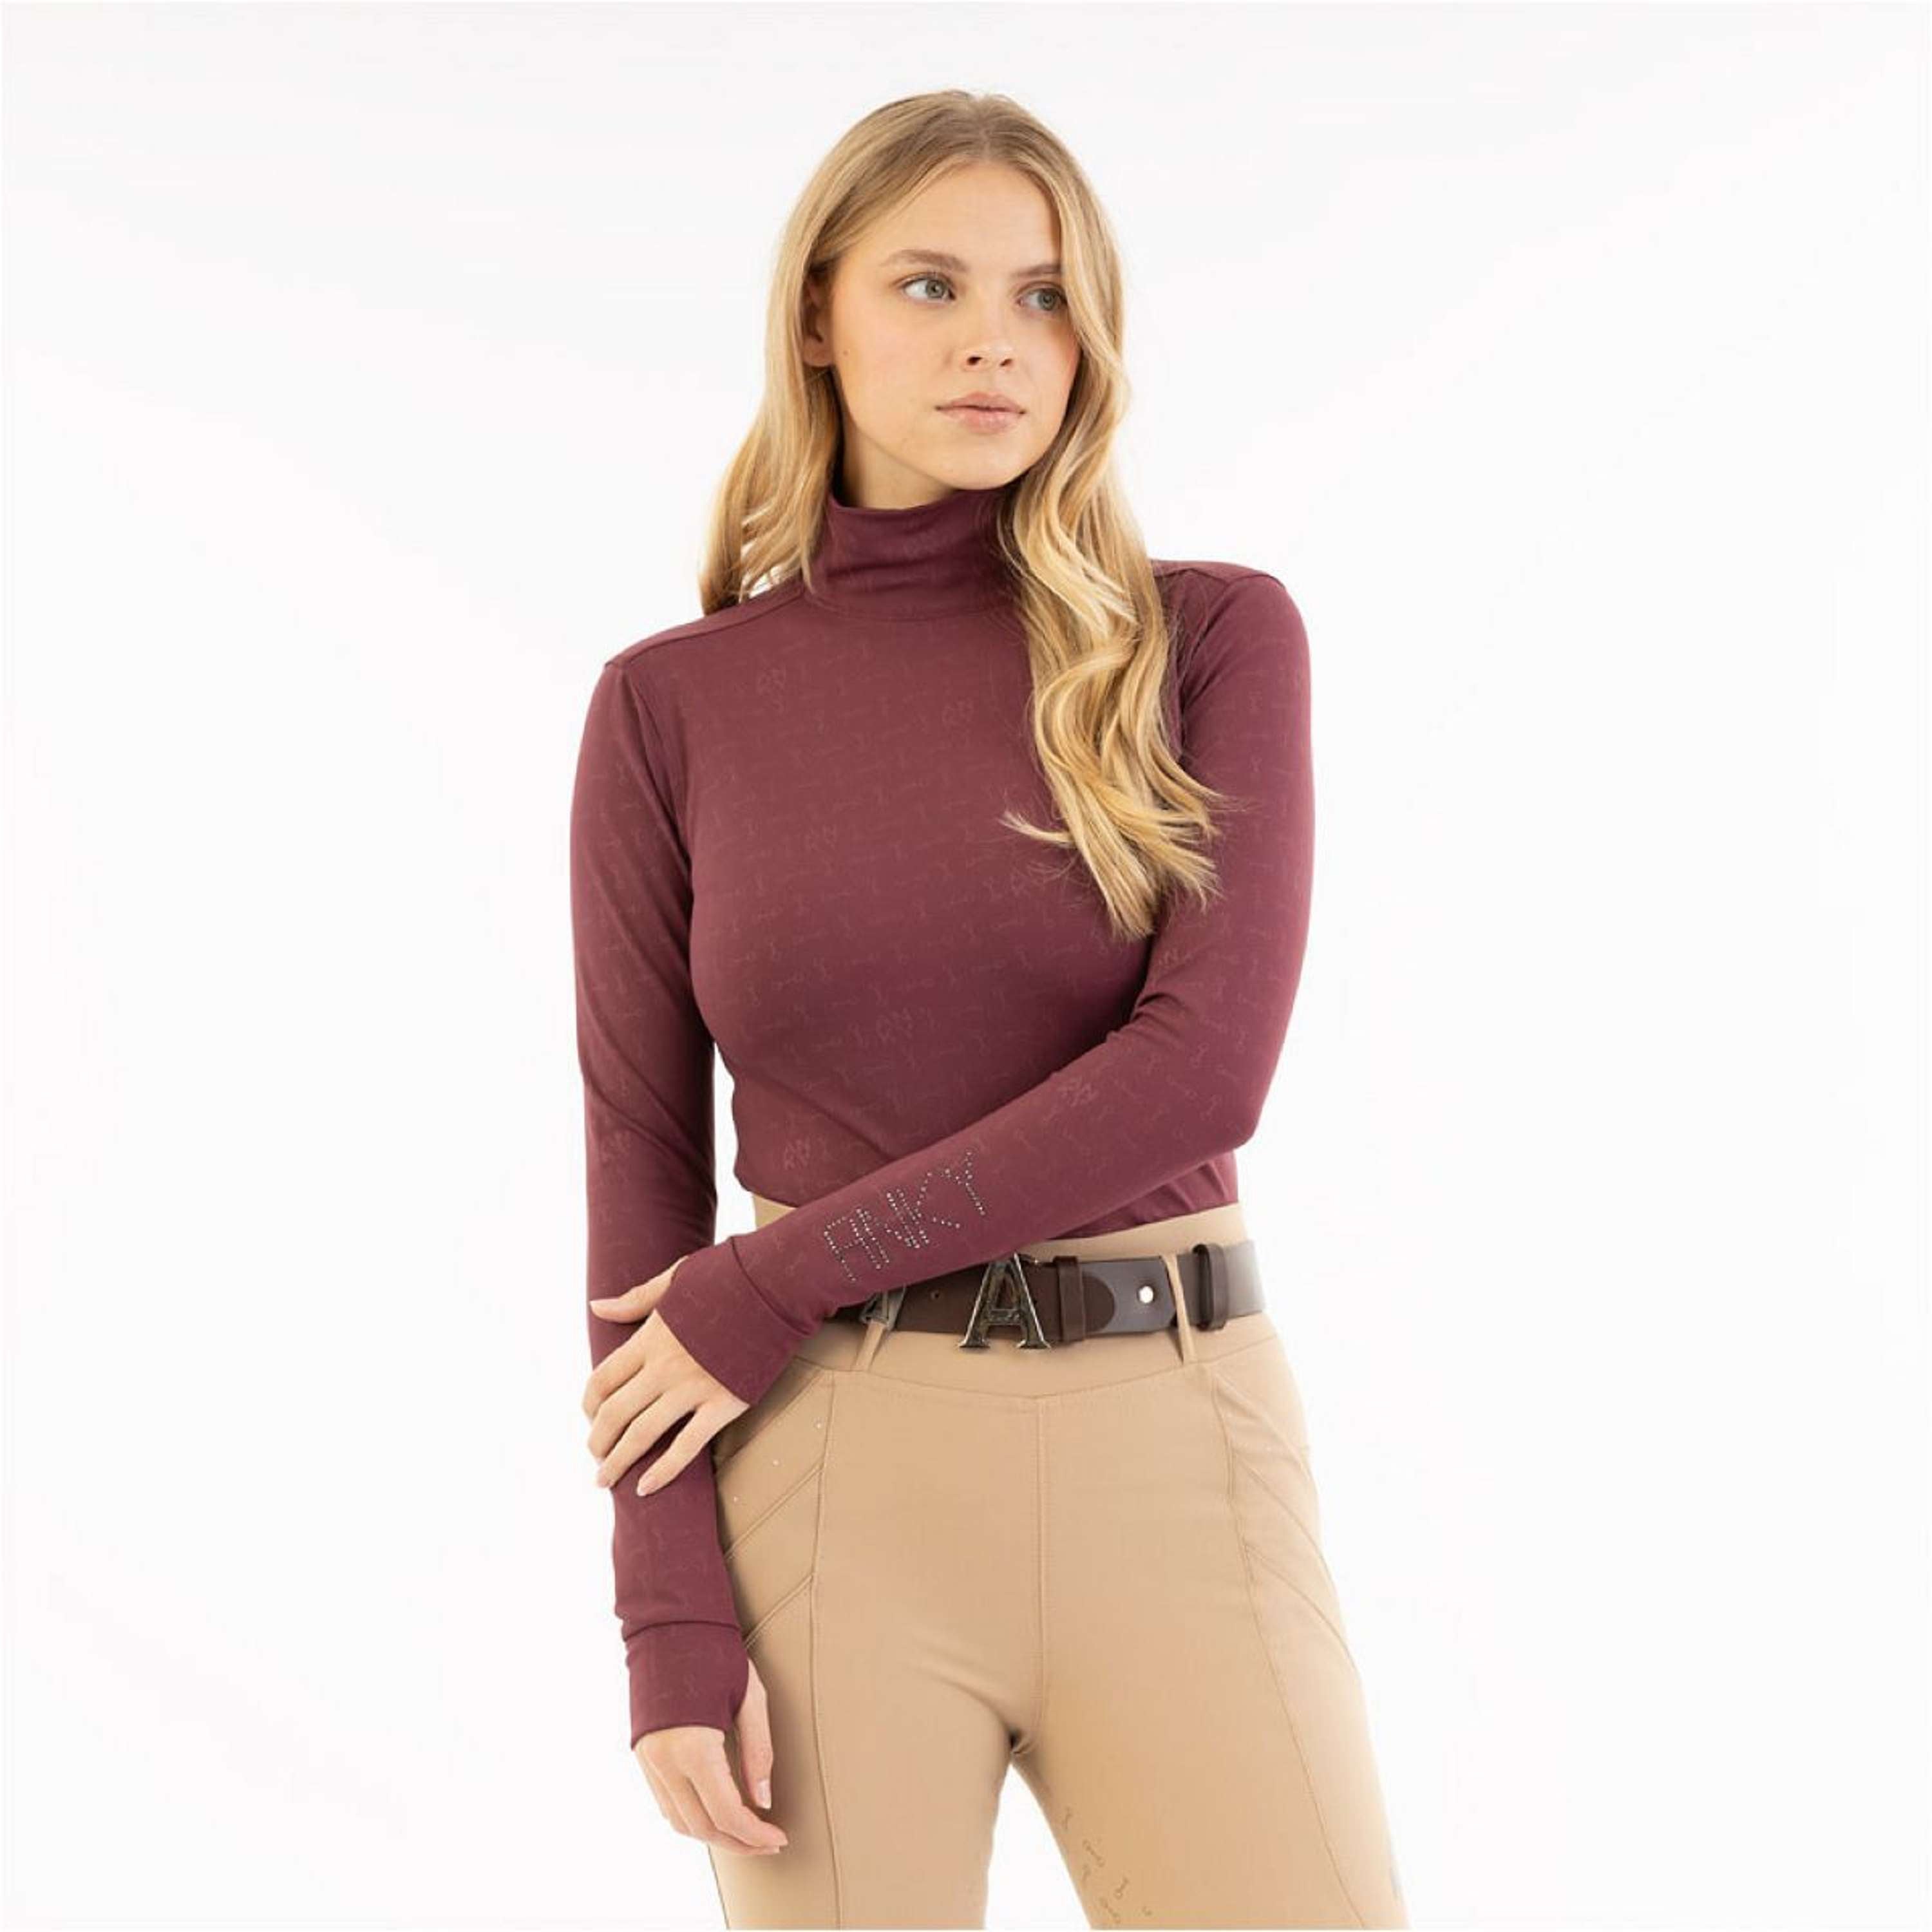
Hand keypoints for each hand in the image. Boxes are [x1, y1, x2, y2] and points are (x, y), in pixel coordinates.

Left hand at [585, 1255, 749, 1495]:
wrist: (779, 1286)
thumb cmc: (730, 1278)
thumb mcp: (676, 1278)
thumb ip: (636, 1299)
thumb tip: (596, 1307)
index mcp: (651, 1337)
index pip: (602, 1379)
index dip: (589, 1405)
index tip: (590, 1418)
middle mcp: (665, 1366)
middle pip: (615, 1413)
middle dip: (598, 1441)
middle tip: (595, 1459)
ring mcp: (693, 1388)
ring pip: (642, 1434)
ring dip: (618, 1462)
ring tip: (605, 1480)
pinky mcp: (724, 1404)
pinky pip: (687, 1446)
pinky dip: (663, 1471)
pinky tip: (645, 1488)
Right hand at [635, 1656, 788, 1854]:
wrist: (669, 1624)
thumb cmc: (716, 1653)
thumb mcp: (751, 1698)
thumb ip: (758, 1753)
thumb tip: (763, 1802)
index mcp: (694, 1747)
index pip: (726, 1813)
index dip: (754, 1834)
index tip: (779, 1838)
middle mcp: (665, 1761)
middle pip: (702, 1827)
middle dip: (738, 1842)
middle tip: (768, 1843)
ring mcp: (649, 1761)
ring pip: (680, 1822)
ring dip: (714, 1835)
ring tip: (746, 1832)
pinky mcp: (643, 1756)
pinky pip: (666, 1804)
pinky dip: (693, 1818)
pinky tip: (717, 1813)